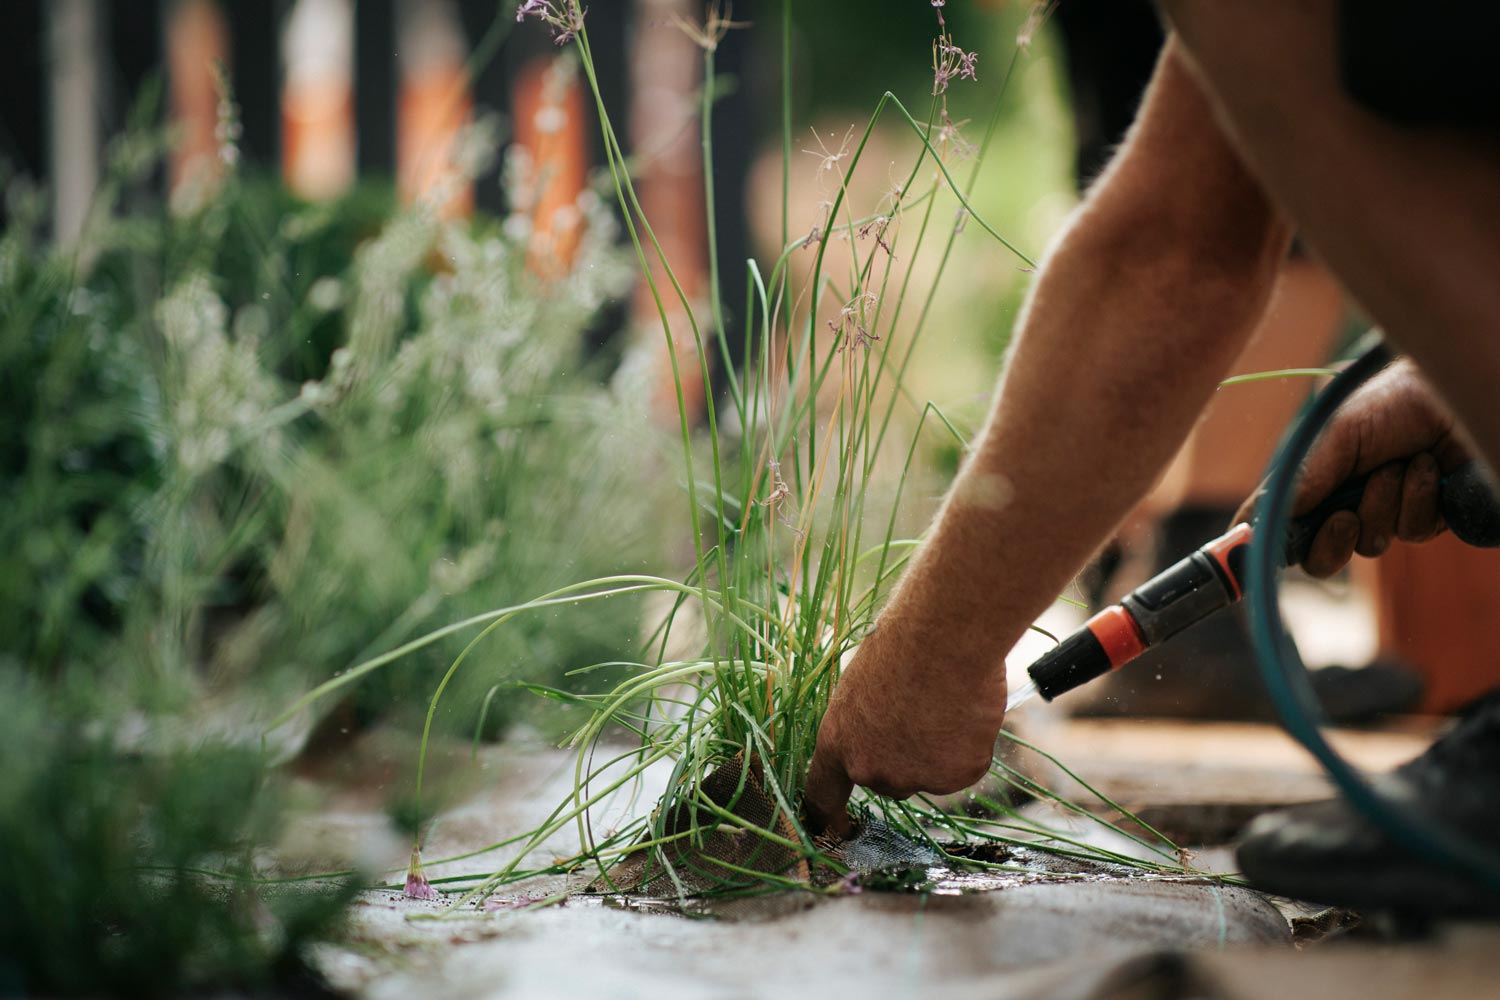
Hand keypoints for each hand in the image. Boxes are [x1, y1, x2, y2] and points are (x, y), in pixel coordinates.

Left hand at [803, 615, 1006, 838]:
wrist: (944, 637)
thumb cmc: (901, 645)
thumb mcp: (862, 685)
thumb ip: (867, 722)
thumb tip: (885, 730)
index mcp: (837, 743)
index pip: (823, 793)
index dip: (830, 814)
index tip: (837, 828)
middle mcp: (871, 770)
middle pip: (890, 781)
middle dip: (904, 757)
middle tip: (920, 713)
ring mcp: (915, 777)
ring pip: (930, 773)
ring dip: (938, 749)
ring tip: (944, 703)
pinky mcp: (956, 776)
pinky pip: (964, 766)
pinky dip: (970, 744)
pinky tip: (966, 711)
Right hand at [1233, 359, 1469, 576]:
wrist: (1454, 396)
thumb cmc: (1392, 401)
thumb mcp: (1338, 432)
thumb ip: (1305, 477)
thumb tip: (1265, 518)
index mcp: (1314, 482)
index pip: (1279, 524)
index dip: (1260, 541)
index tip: (1241, 550)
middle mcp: (1344, 502)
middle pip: (1320, 557)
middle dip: (1331, 542)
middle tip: (1344, 518)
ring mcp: (1385, 513)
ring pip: (1370, 543)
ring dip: (1383, 503)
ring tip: (1396, 464)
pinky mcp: (1425, 518)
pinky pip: (1412, 532)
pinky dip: (1418, 498)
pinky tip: (1425, 467)